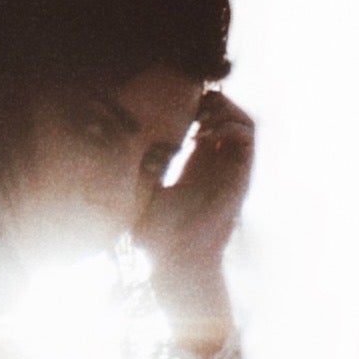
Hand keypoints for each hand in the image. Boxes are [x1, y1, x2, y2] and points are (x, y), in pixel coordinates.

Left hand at [135, 86, 253, 308]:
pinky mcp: (240, 176)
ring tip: (201, 121)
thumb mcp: (142, 190)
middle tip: (193, 110)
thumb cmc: (157, 233)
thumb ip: (138, 168)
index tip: (177, 106)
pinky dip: (229, 126)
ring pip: (243, 121)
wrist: (177, 257)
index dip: (199, 102)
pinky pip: (247, 137)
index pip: (209, 117)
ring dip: (225, 111)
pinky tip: (204, 137)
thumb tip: (111, 147)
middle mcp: (218, 162)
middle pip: (230, 112)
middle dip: (214, 101)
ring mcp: (231, 168)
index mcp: (197, 161)